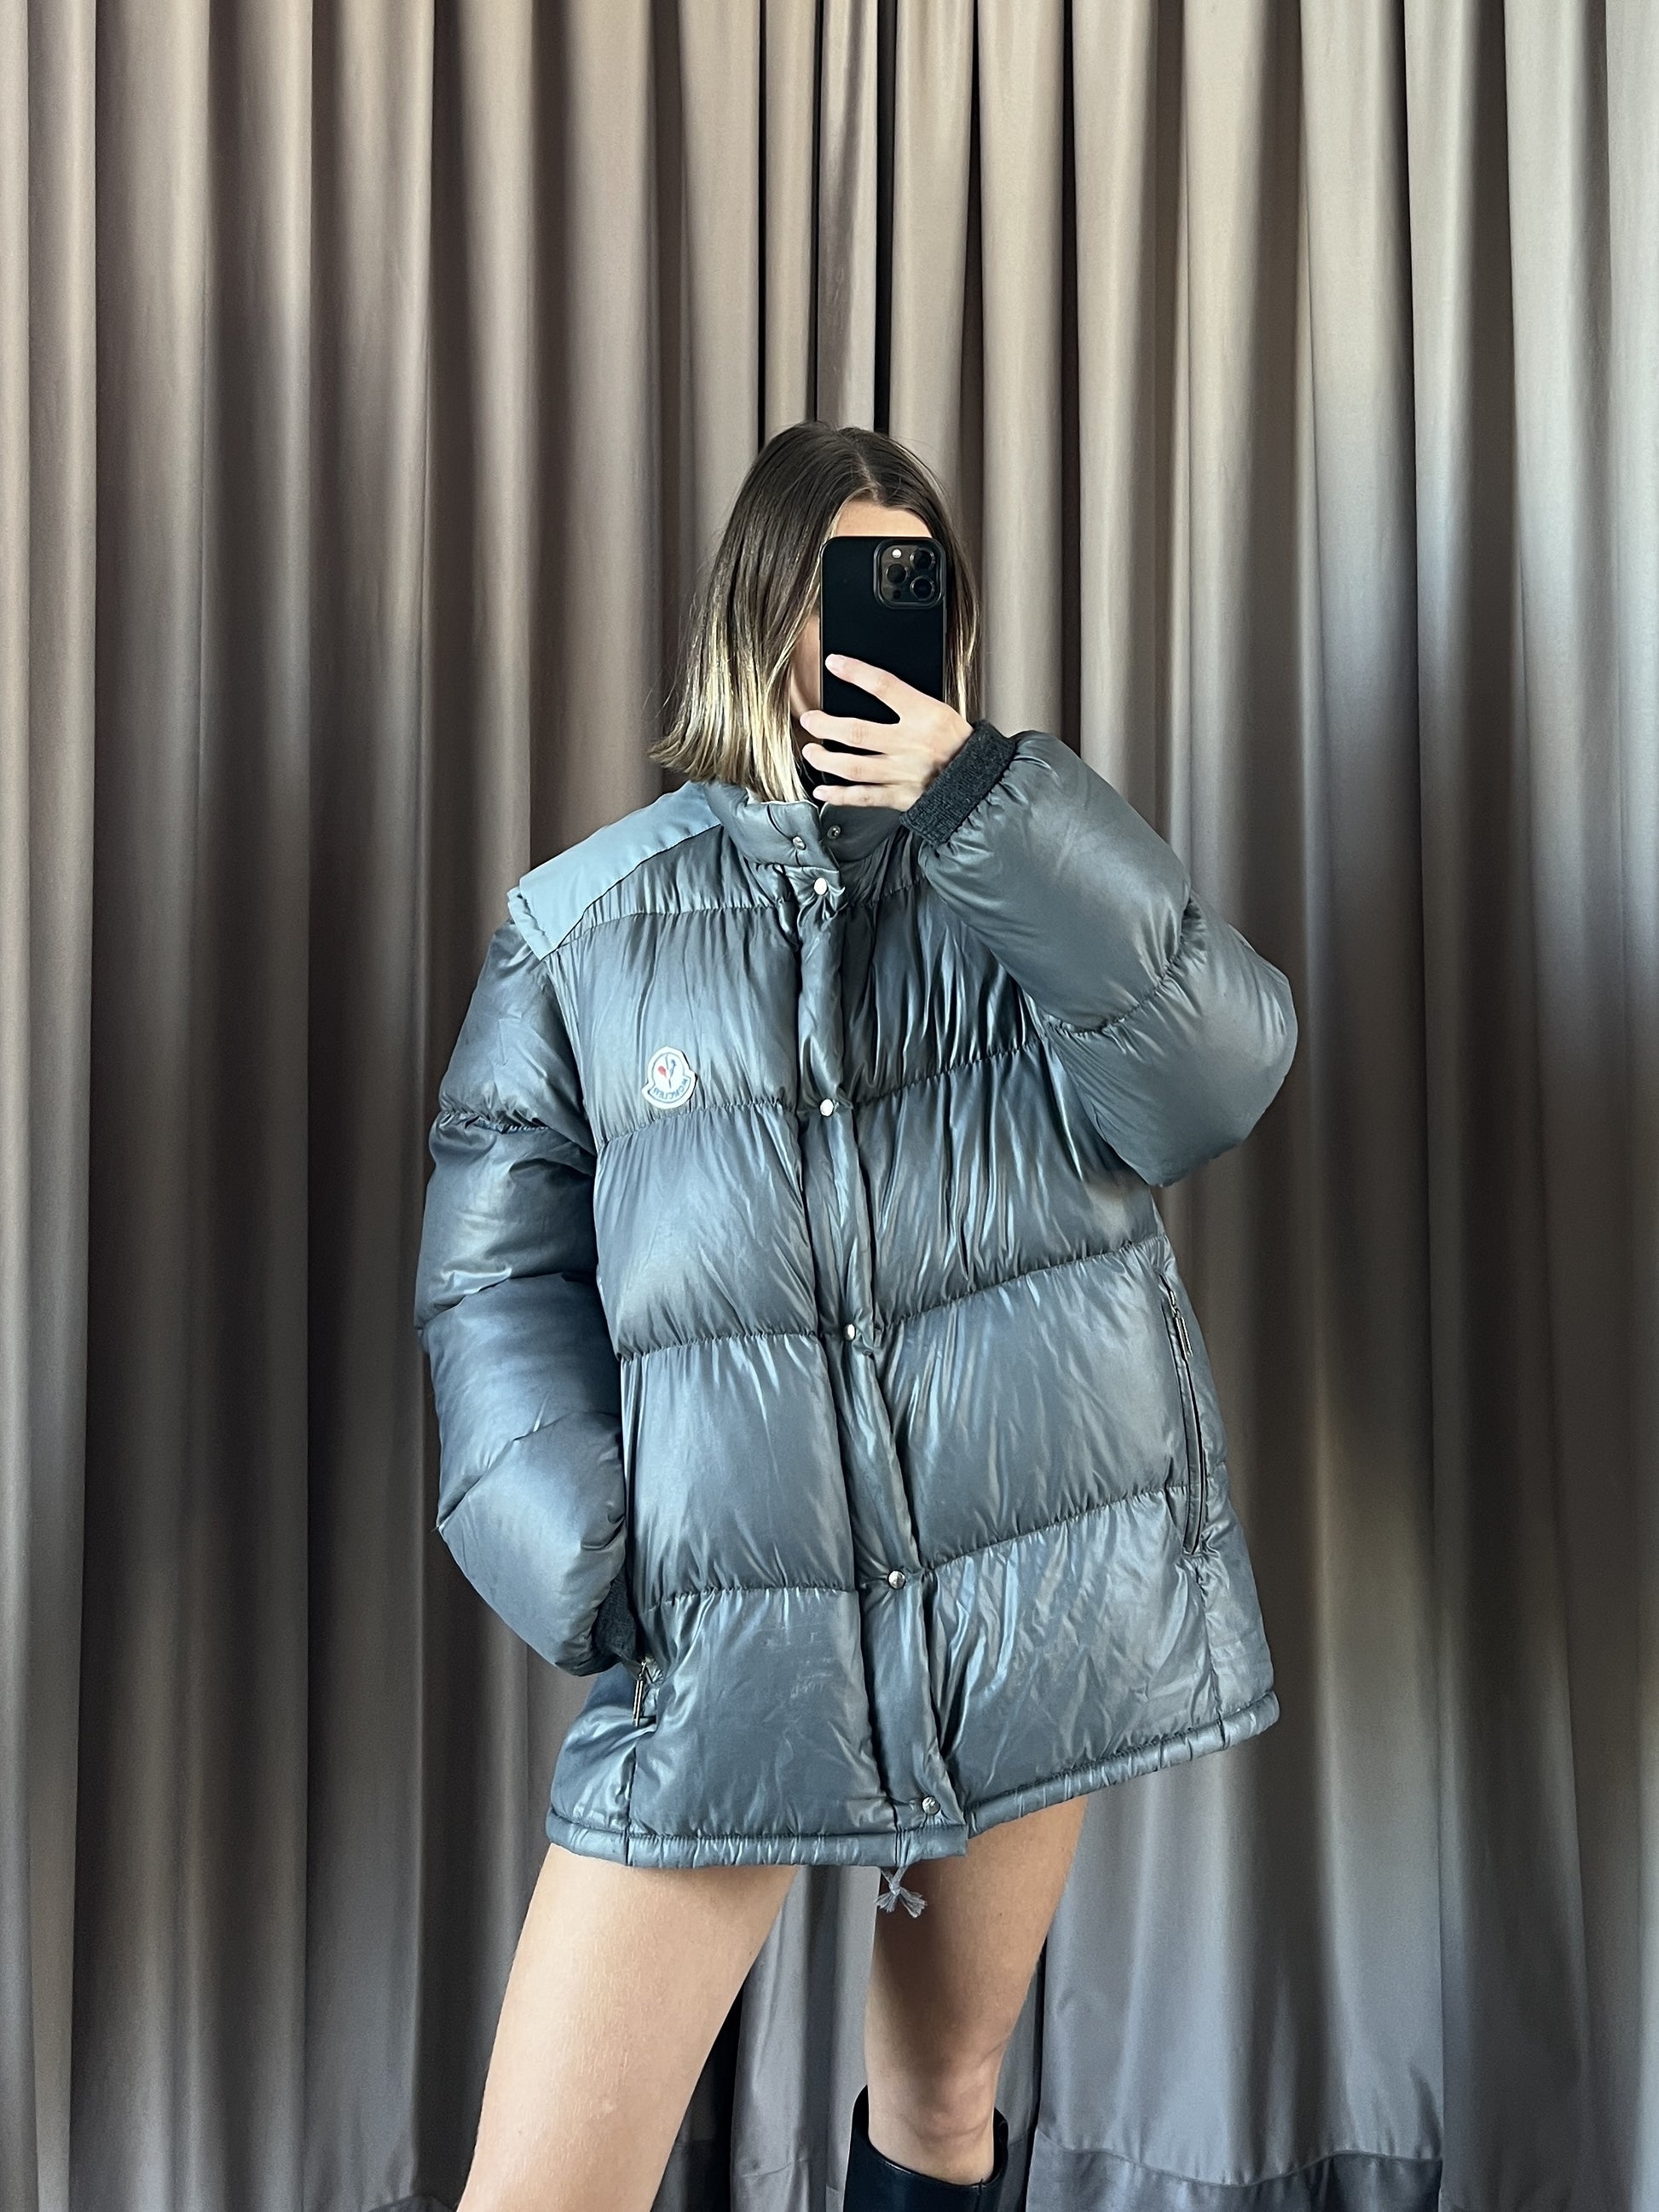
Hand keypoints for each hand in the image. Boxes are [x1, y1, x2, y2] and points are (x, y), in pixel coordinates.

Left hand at [798, 654, 973, 810]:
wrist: (977, 781)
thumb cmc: (959, 744)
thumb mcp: (940, 711)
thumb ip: (908, 702)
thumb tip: (873, 687)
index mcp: (925, 716)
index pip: (884, 686)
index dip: (856, 672)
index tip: (835, 663)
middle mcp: (909, 745)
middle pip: (856, 732)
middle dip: (826, 725)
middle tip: (810, 719)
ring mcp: (902, 773)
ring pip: (853, 766)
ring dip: (825, 759)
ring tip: (811, 751)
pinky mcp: (899, 797)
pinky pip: (863, 797)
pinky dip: (839, 795)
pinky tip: (823, 788)